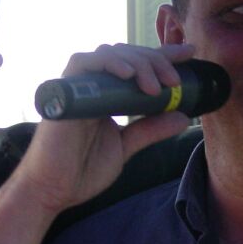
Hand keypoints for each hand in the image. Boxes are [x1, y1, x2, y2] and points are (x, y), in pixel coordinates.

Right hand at [14, 43, 194, 216]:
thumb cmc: (82, 170)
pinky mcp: (64, 91)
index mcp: (108, 95)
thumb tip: (183, 116)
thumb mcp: (126, 147)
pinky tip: (128, 74)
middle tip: (174, 81)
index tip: (189, 54)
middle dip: (155, 61)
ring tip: (155, 86)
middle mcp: (94, 86)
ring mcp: (79, 86)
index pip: (137, 66)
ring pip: (109, 53)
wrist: (54, 190)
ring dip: (137, 62)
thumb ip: (150, 130)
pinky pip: (83, 62)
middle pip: (127, 55)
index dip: (162, 56)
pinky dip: (107, 62)